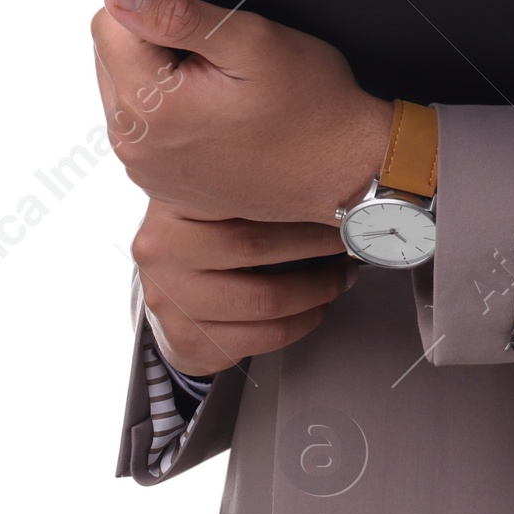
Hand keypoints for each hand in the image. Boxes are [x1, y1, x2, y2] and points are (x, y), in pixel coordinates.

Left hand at [91, 0, 393, 222]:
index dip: (158, 7)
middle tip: (221, 57)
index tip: (207, 27)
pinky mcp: (159, 180)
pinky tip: (217, 113)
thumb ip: (176, 13)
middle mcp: (134, 143)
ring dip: (162, 74)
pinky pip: (144, 124)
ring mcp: (145, 168)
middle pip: (112, 54)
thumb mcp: (253, 42)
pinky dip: (171, 108)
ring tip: (221, 86)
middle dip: (156, 42)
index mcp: (148, 105)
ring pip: (126, 86)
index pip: (109, 20)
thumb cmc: (311, 108)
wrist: (343, 169)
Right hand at [132, 198, 354, 376]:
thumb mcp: (216, 193)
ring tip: (342, 274)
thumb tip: (331, 174)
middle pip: (255, 243)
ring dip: (318, 288)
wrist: (167, 292)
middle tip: (352, 236)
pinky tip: (319, 305)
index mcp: (171, 200)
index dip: (297, 196)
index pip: (241, 191)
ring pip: (265, 298)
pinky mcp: (188, 340)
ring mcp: (171, 299)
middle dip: (317, 242)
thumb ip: (254, 179)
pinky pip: (264, 335)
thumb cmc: (207, 234)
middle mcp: (161, 249)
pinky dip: (303, 321)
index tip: (338, 195)